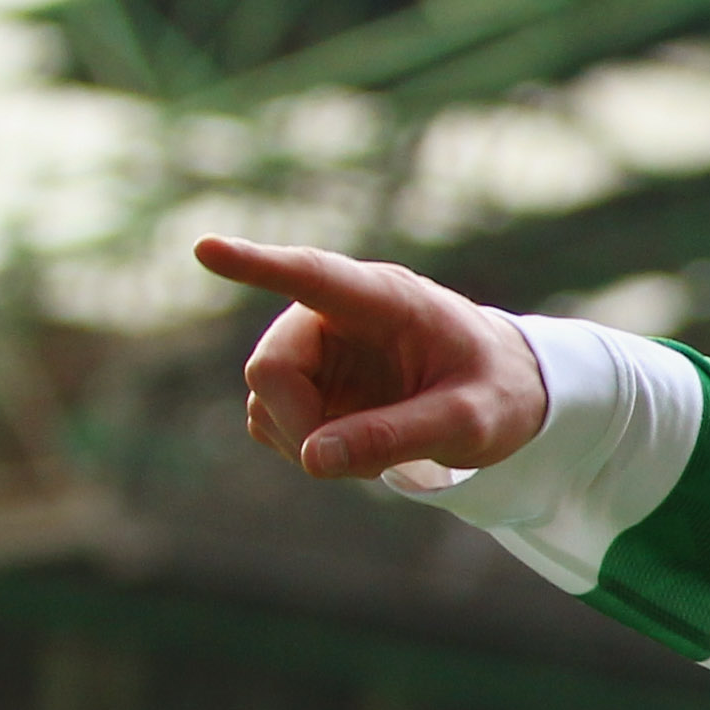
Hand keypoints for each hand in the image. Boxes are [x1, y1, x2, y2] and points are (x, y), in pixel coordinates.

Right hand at [194, 236, 545, 483]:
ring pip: (265, 400)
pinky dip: (306, 448)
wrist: (503, 390)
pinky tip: (357, 446)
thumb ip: (397, 436)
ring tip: (383, 445)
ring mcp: (312, 348)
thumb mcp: (470, 421)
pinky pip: (270, 421)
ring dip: (310, 441)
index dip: (257, 266)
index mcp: (384, 299)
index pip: (311, 276)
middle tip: (360, 460)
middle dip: (303, 424)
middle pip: (271, 367)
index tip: (206, 248)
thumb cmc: (496, 391)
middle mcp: (333, 314)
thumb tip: (311, 458)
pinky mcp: (303, 382)